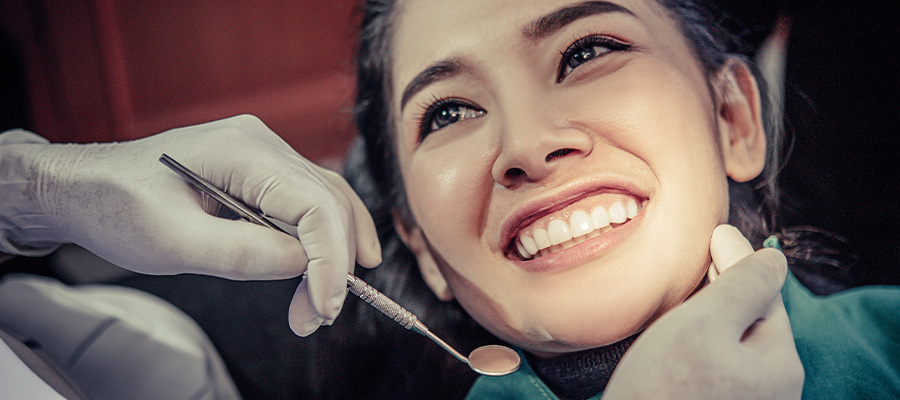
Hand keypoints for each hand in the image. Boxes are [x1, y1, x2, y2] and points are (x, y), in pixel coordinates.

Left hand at [17, 115, 380, 334]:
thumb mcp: (171, 242)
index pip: (312, 204)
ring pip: (328, 201)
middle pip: (328, 203)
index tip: (322, 307)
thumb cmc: (118, 207)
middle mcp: (262, 144)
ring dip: (335, 253)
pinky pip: (309, 202)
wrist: (85, 187)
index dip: (327, 259)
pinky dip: (326, 236)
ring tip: (326, 301)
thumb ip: (241, 254)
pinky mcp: (262, 173)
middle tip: (316, 317)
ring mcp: (265, 155)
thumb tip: (303, 266)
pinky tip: (344, 260)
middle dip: (332, 264)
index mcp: (241, 150)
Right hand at [603, 225, 802, 398]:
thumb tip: (770, 256)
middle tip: (698, 259)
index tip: (714, 232)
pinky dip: (697, 344)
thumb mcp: (706, 322)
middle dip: (724, 288)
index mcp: (779, 364)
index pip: (765, 294)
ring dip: (709, 317)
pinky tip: (675, 338)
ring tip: (685, 294)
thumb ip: (742, 284)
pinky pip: (714, 368)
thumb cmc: (665, 388)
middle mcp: (771, 389)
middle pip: (749, 321)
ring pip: (730, 345)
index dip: (736, 259)